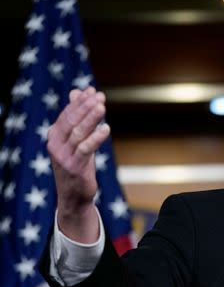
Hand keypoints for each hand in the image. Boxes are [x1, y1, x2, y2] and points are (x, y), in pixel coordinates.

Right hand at [47, 87, 109, 242]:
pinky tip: (105, 129)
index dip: (80, 102)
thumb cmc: (77, 164)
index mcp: (55, 136)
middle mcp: (55, 144)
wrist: (74, 196)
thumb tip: (76, 92)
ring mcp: (63, 156)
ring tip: (102, 107)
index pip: (67, 114)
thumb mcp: (77, 140)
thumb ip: (77, 117)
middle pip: (71, 121)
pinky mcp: (74, 167)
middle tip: (99, 96)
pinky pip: (85, 149)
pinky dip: (95, 138)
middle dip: (86, 107)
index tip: (92, 90)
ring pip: (78, 133)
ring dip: (91, 119)